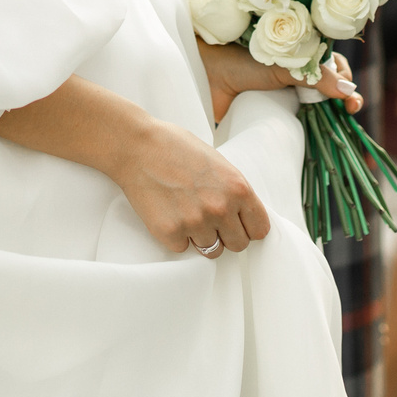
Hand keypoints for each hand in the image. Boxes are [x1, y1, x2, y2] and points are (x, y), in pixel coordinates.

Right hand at [109, 116, 271, 256]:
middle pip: (238, 245)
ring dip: (201, 237)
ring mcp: (195, 223)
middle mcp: (221, 208)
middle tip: (210, 219)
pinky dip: (177, 237)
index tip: (238, 224)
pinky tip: (169, 213)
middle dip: (226, 235)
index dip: (248, 227)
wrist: (136, 146)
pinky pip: (183, 248)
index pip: (260, 229)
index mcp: (238, 188)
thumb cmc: (175, 147)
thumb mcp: (217, 162)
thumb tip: (244, 214)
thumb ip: (233, 189)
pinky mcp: (171, 233)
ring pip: (211, 250)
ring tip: (186, 212)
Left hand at [197, 39, 361, 125]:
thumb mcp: (283, 66)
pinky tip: (321, 134)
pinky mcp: (274, 114)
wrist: (205, 74)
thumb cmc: (240, 59)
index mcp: (299, 53)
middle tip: (350, 110)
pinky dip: (313, 128)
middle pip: (330, 86)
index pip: (334, 66)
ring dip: (332, 114)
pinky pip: (300, 122)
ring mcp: (285, 94)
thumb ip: (315, 77)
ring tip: (342, 120)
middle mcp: (295, 73)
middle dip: (345, 97)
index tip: (350, 97)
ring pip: (318, 105)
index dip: (346, 79)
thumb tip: (349, 91)